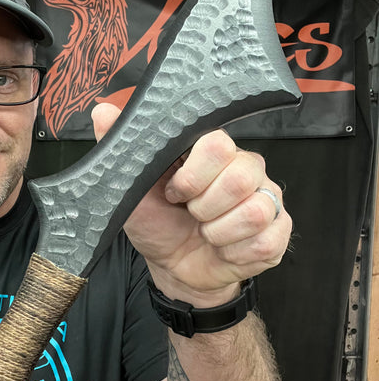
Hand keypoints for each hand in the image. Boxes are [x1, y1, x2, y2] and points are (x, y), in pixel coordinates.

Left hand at [92, 103, 291, 306]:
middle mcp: (248, 169)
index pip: (218, 144)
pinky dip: (234, 253)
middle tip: (191, 214)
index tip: (173, 192)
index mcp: (215, 152)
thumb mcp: (132, 188)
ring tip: (206, 233)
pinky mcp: (279, 234)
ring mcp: (269, 200)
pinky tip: (224, 250)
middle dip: (204, 207)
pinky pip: (265, 241)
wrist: (175, 268)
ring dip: (218, 233)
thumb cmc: (158, 224)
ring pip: (255, 212)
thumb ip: (122, 148)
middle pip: (240, 177)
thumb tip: (102, 112)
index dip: (191, 176)